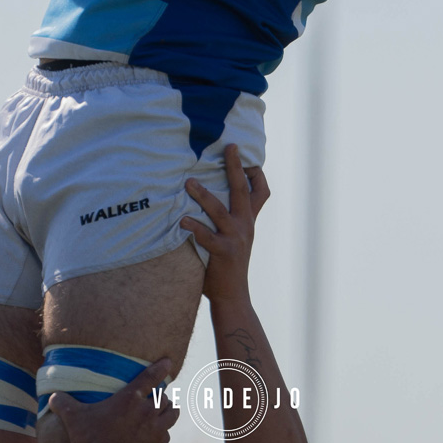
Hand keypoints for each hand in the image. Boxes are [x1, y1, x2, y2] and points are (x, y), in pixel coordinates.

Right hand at [47, 357, 178, 442]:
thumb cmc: (93, 440)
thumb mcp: (75, 420)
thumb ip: (64, 405)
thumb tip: (52, 397)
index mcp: (130, 399)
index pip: (149, 377)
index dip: (160, 368)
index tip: (168, 362)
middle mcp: (146, 410)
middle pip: (164, 397)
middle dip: (162, 396)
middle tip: (156, 397)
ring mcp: (155, 428)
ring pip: (172, 414)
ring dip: (169, 411)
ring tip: (164, 412)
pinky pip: (167, 435)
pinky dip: (164, 433)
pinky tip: (158, 435)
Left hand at [180, 144, 269, 306]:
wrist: (233, 296)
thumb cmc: (226, 264)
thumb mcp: (234, 238)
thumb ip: (227, 219)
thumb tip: (209, 196)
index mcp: (248, 220)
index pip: (261, 191)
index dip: (256, 172)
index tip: (247, 153)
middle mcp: (245, 225)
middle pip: (242, 190)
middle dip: (235, 166)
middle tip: (229, 146)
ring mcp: (236, 238)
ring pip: (219, 210)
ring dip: (203, 195)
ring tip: (188, 182)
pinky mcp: (224, 252)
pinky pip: (207, 236)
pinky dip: (194, 227)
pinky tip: (182, 221)